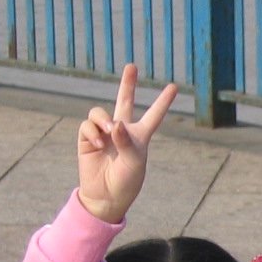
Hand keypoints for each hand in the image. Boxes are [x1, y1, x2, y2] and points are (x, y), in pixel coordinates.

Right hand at [76, 63, 178, 223]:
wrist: (106, 196)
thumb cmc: (127, 181)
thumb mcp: (134, 162)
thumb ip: (126, 142)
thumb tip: (114, 123)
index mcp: (140, 136)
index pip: (154, 115)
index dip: (163, 101)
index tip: (174, 86)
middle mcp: (122, 130)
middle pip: (124, 101)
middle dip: (127, 84)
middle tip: (132, 66)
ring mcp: (104, 133)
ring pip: (100, 112)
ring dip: (103, 120)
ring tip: (108, 134)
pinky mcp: (87, 139)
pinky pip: (87, 125)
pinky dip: (93, 132)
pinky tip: (99, 144)